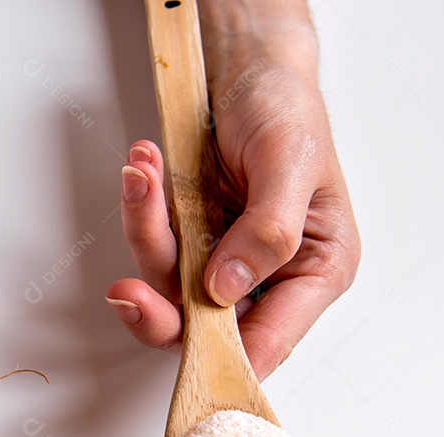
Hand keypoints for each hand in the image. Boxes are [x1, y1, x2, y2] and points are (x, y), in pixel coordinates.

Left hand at [107, 60, 359, 378]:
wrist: (252, 71)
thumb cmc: (288, 110)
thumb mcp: (290, 162)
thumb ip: (269, 230)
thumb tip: (228, 287)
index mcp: (315, 271)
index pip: (269, 342)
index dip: (224, 357)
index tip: (183, 351)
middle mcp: (267, 276)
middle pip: (206, 328)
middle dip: (161, 309)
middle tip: (128, 293)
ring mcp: (222, 259)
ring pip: (168, 283)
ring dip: (147, 232)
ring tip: (143, 176)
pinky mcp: (189, 239)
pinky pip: (155, 242)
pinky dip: (142, 208)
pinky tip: (143, 171)